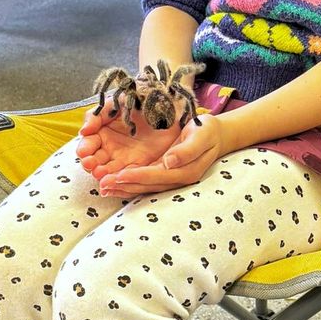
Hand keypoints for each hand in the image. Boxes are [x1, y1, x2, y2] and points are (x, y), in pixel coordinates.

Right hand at [77, 93, 181, 181]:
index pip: (88, 145)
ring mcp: (124, 158)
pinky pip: (129, 174)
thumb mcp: (116, 103)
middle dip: (91, 164)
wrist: (165, 104)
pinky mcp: (141, 164)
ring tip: (100, 174)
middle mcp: (110, 148)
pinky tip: (115, 179)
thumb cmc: (138, 101)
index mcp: (102, 134)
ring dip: (103, 174)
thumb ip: (97, 115)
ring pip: (109, 171)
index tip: (84, 152)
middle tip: (90, 164)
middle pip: (96, 161)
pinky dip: (121, 179)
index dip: (84, 149)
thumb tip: (83, 131)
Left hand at [97, 114, 229, 196]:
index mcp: (186, 171)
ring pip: (145, 187)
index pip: (158, 176)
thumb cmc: (209, 131)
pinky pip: (146, 181)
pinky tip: (116, 182)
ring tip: (103, 188)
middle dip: (125, 186)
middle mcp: (178, 179)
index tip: (119, 175)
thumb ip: (187, 149)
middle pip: (148, 186)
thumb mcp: (202, 134)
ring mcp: (172, 178)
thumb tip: (169, 162)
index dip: (138, 176)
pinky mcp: (166, 174)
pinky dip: (130, 183)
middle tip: (103, 185)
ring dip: (124, 188)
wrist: (218, 135)